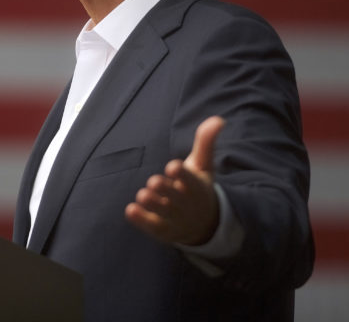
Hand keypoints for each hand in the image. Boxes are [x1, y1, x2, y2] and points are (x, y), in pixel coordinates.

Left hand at [125, 116, 223, 245]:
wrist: (204, 225)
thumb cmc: (198, 188)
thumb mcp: (203, 166)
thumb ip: (205, 142)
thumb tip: (218, 119)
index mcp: (197, 187)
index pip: (190, 180)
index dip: (182, 175)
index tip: (173, 166)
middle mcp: (186, 204)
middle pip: (176, 198)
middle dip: (165, 190)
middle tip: (155, 181)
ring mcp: (174, 219)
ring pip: (163, 212)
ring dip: (153, 204)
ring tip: (143, 194)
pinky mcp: (162, 230)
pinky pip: (151, 226)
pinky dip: (141, 220)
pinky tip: (130, 210)